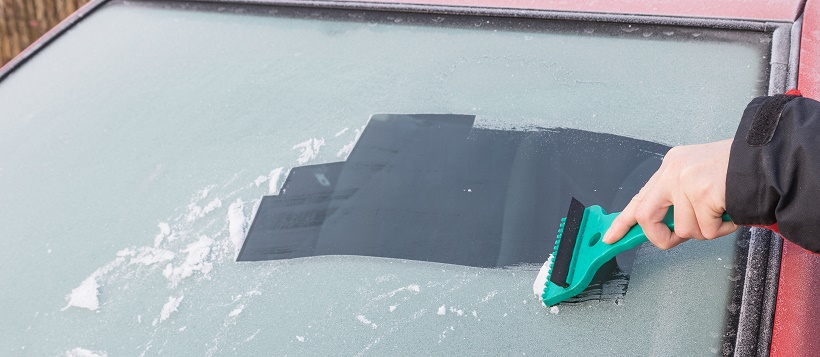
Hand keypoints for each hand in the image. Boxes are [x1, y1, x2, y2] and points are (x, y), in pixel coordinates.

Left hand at [602, 139, 737, 248]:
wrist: (767, 159)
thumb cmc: (737, 170)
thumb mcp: (698, 176)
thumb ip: (678, 199)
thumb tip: (665, 229)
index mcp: (671, 166)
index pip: (640, 197)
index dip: (623, 221)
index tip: (611, 236)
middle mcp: (673, 171)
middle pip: (646, 216)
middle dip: (659, 236)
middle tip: (673, 239)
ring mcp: (686, 181)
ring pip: (683, 229)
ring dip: (706, 230)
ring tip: (721, 213)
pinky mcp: (703, 193)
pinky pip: (707, 230)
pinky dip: (722, 229)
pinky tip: (730, 213)